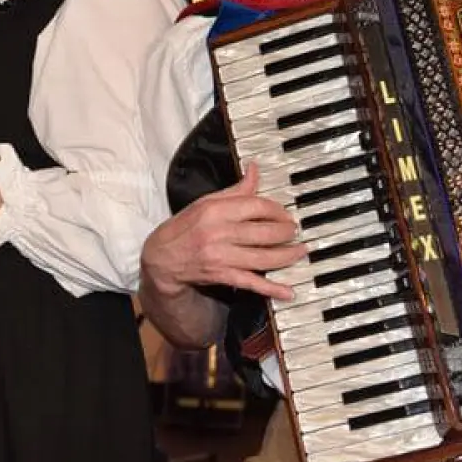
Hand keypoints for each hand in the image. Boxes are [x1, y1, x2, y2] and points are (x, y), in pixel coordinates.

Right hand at [141, 164, 307, 302]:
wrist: (161, 259)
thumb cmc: (184, 228)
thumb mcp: (205, 203)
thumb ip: (235, 190)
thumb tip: (254, 170)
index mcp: (216, 210)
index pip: (256, 206)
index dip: (277, 210)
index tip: (285, 214)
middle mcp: (219, 233)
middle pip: (264, 233)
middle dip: (286, 232)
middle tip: (295, 232)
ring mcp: (221, 257)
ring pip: (263, 258)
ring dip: (287, 256)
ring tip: (300, 252)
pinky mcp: (222, 276)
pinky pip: (252, 282)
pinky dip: (271, 288)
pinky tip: (287, 291)